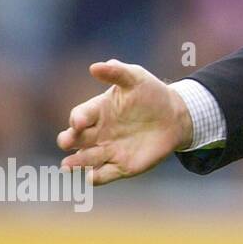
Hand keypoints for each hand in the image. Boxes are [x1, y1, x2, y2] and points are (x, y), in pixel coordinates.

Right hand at [56, 60, 190, 184]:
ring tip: (68, 166)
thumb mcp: (136, 77)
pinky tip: (93, 177)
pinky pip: (104, 175)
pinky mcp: (121, 166)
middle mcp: (97, 133)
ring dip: (76, 163)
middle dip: (68, 141)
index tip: (79, 121)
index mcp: (97, 111)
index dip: (77, 119)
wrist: (174, 116)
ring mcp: (108, 150)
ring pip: (85, 159)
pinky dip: (97, 177)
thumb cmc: (151, 93)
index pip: (79, 116)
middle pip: (75, 140)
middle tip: (68, 142)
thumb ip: (117, 72)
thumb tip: (96, 66)